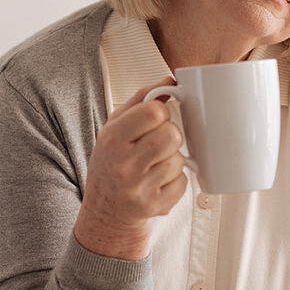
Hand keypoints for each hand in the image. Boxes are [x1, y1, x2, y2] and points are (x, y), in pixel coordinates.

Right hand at [73, 76, 188, 259]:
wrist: (105, 210)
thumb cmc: (112, 163)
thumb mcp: (115, 128)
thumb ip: (142, 100)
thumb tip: (171, 80)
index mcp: (112, 139)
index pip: (154, 111)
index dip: (161, 114)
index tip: (154, 121)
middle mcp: (123, 164)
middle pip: (172, 135)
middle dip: (170, 136)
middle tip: (156, 144)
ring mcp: (139, 188)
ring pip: (179, 159)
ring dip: (172, 160)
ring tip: (154, 165)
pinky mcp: (155, 206)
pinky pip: (183, 183)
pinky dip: (175, 182)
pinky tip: (158, 183)